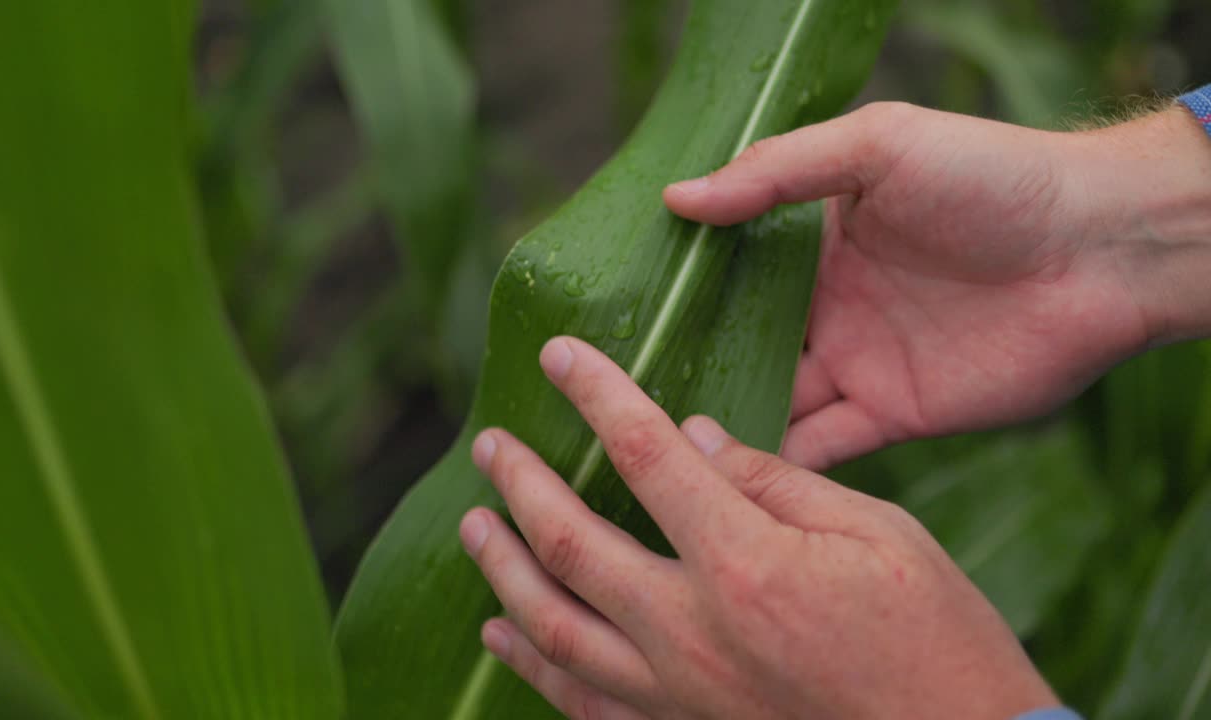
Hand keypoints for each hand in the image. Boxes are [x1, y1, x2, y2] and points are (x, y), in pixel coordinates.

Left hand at [460, 336, 1057, 719]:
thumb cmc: (937, 639)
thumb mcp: (878, 534)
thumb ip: (774, 481)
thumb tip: (691, 435)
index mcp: (745, 563)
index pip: (643, 453)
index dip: (595, 394)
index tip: (558, 355)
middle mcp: (692, 631)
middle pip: (569, 542)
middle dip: (518, 483)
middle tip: (489, 445)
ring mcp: (678, 694)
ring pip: (552, 628)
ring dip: (501, 569)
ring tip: (473, 527)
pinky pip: (581, 703)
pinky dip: (532, 666)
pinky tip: (503, 635)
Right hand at [665, 102, 1210, 468]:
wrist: (1098, 250)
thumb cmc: (990, 178)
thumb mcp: (876, 148)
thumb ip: (775, 173)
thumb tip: (677, 198)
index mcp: (815, 242)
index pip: (728, 273)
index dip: (677, 293)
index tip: (612, 313)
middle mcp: (826, 306)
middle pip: (737, 345)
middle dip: (683, 368)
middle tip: (609, 397)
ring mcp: (855, 363)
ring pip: (767, 401)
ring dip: (716, 423)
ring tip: (646, 447)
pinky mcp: (891, 414)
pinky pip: (820, 447)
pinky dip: (773, 466)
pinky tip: (718, 480)